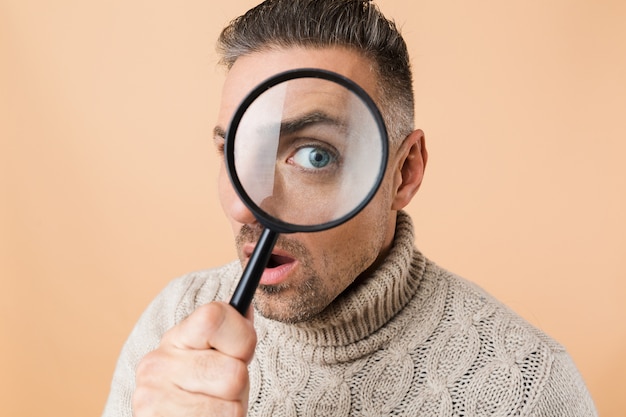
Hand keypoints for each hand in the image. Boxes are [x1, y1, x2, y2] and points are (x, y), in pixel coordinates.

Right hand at [133, 302, 256, 416]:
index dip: (242, 336)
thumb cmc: (203, 394)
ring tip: (212, 410)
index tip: (240, 352)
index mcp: (175, 339)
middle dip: (239, 388)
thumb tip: (245, 308)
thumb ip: (232, 335)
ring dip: (230, 412)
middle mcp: (157, 365)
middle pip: (235, 373)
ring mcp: (154, 398)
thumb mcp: (214, 358)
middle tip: (221, 392)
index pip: (214, 316)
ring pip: (232, 407)